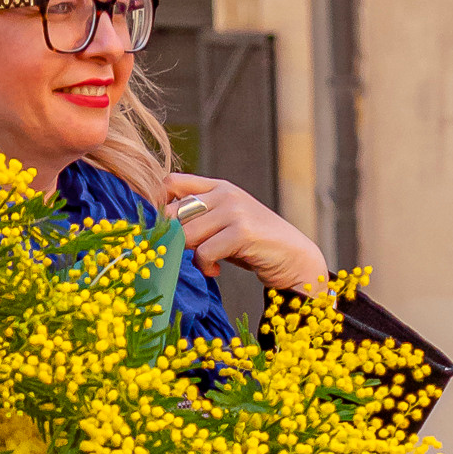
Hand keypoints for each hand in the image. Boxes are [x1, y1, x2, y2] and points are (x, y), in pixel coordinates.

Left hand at [160, 178, 327, 295]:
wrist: (296, 259)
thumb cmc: (254, 246)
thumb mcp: (224, 225)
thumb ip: (198, 221)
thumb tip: (159, 231)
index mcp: (218, 187)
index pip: (171, 183)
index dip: (157, 205)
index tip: (162, 230)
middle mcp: (224, 193)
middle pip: (173, 213)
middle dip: (173, 239)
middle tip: (185, 255)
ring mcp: (234, 210)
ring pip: (186, 234)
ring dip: (190, 256)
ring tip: (205, 264)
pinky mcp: (242, 231)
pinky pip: (204, 252)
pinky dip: (205, 267)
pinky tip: (216, 271)